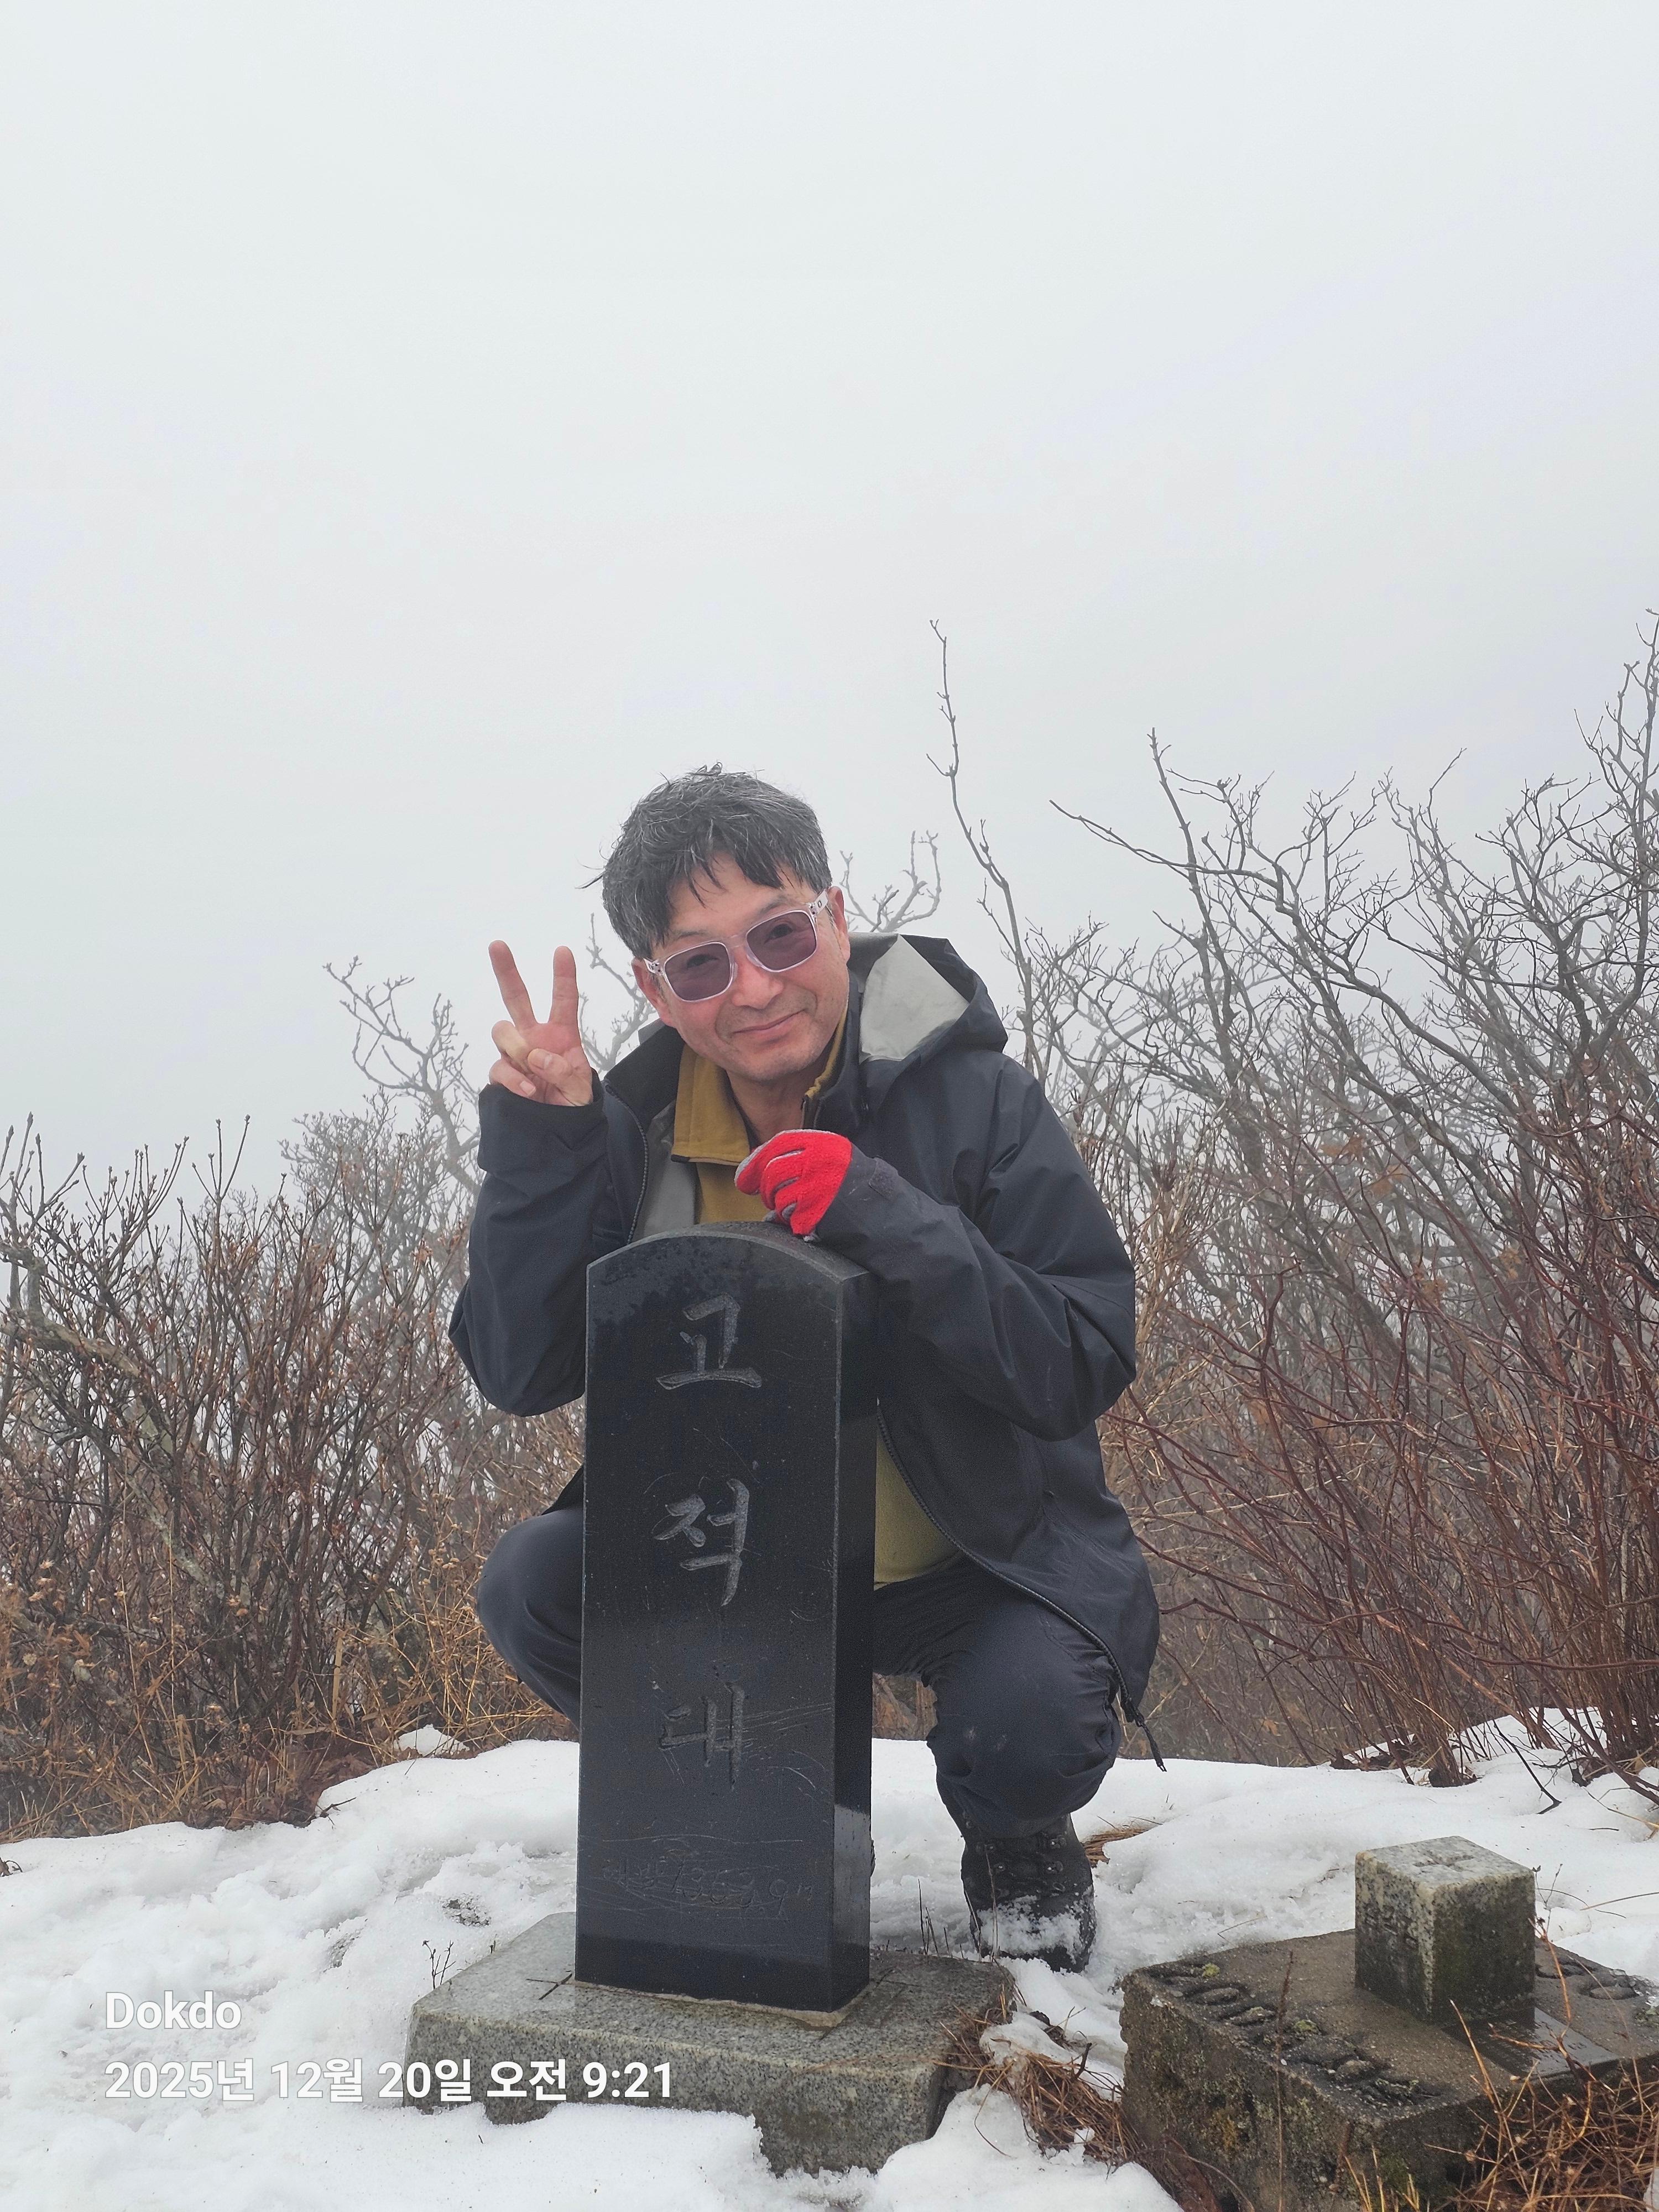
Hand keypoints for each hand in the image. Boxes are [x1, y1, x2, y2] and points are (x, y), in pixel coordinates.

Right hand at [487, 941, 594, 1106]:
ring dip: (516, 1045)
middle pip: (517, 998)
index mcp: (561, 1034)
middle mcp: (534, 1037)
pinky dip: (512, 1078)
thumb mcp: (580, 1091)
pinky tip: (528, 1091)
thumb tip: (538, 1056)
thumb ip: (564, 1071)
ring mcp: (515, 1055)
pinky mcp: (501, 1074)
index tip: (562, 951)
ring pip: (502, 1030)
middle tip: (497, 945)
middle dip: (506, 971)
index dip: (563, 976)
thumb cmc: (571, 1105)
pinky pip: (498, 1067)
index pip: (563, 1001)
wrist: (555, 1133)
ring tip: (532, 1067)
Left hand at [734, 1130, 852, 1235]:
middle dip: (765, 1189)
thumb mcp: (828, 1155)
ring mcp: (817, 1187)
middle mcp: (817, 1162)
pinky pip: (789, 1217)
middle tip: (769, 1197)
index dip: (756, 1160)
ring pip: (778, 1196)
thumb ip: (796, 1155)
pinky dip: (792, 1220)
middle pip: (773, 1172)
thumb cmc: (847, 1181)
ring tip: (794, 1207)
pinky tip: (806, 1217)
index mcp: (821, 1143)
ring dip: (779, 1206)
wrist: (876, 1207)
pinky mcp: (816, 1211)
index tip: (744, 1178)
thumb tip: (752, 1168)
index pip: (779, 1143)